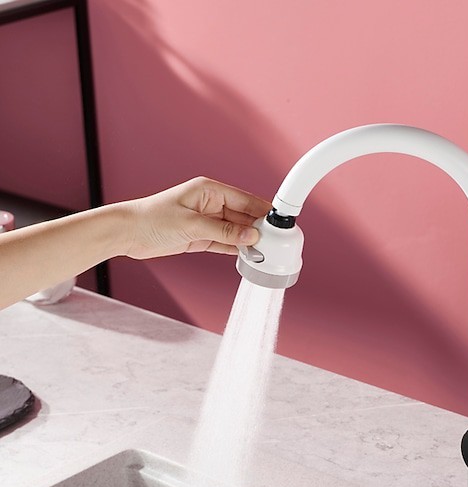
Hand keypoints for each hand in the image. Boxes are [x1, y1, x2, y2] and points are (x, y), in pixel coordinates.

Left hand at [121, 177, 270, 259]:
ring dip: (250, 241)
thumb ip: (224, 231)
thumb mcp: (192, 224)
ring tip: (266, 252)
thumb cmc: (152, 219)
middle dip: (260, 229)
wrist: (128, 233)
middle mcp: (211, 204)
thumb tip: (251, 235)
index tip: (280, 223)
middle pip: (244, 216)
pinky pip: (227, 242)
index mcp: (210, 190)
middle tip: (277, 243)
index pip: (245, 200)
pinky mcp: (202, 237)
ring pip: (237, 230)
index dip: (264, 211)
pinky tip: (250, 255)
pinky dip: (238, 249)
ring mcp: (208, 221)